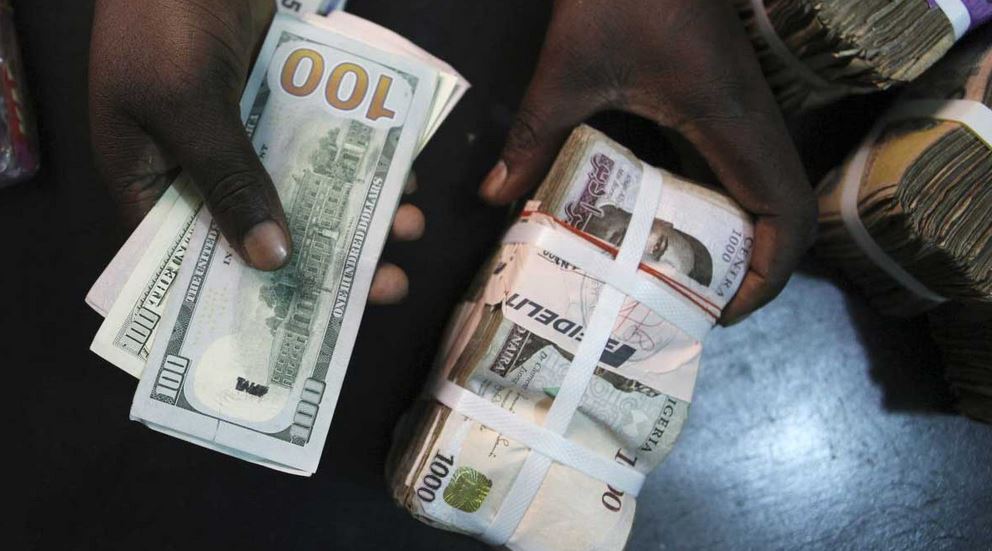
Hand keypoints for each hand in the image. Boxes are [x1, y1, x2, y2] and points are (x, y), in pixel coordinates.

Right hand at [89, 0, 419, 302]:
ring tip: (409, 228)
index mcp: (152, 180)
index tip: (304, 329)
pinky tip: (406, 179)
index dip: (247, 298)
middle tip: (384, 284)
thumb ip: (227, 178)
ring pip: (307, 192)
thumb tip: (270, 261)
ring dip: (359, 213)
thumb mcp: (186, 104)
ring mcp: (247, 134)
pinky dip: (363, 162)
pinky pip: (327, 147)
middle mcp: (201, 167)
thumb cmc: (165, 18)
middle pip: (266, 234)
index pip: (194, 262)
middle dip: (330, 260)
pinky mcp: (284, 104)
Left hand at [479, 0, 815, 323]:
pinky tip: (661, 225)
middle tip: (686, 306)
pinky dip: (714, 207)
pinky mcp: (721, 102)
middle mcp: (750, 123)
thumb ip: (534, 134)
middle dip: (746, 272)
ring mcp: (741, 112)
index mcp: (730, 122)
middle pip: (780, 216)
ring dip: (732, 242)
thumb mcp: (569, 69)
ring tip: (675, 280)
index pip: (785, 213)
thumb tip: (494, 195)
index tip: (721, 310)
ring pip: (762, 194)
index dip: (768, 274)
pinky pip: (735, 168)